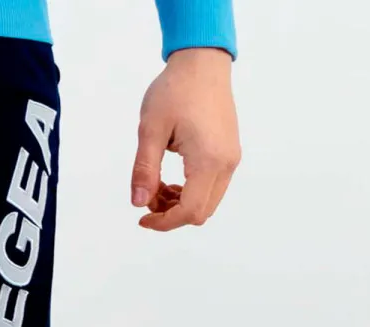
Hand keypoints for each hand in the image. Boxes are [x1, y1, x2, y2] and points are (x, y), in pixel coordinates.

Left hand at [131, 47, 240, 231]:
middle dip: (171, 215)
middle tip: (148, 196)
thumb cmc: (175, 90)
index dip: (164, 223)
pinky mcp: (228, 152)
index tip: (142, 218)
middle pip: (201, 212)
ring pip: (207, 202)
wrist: (202, 61)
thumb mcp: (150, 130)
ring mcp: (230, 158)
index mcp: (208, 159)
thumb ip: (144, 170)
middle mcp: (226, 163)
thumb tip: (139, 204)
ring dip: (180, 204)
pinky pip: (211, 187)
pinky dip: (190, 192)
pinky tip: (171, 179)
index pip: (189, 211)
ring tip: (157, 185)